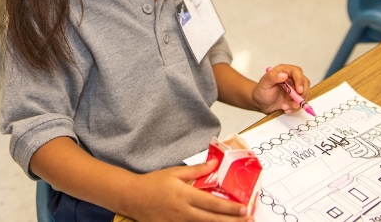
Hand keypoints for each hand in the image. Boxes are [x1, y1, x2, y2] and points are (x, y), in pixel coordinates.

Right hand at [125, 160, 252, 221]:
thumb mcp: (174, 172)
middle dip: (233, 221)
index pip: (213, 203)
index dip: (230, 208)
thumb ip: (196, 170)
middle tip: (249, 220)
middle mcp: (184, 212)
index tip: (245, 209)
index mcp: (185, 195)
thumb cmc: (153, 183)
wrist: (132, 197)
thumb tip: (214, 163)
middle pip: (213, 220)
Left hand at [253, 64, 309, 113]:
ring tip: (285, 107)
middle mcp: (291, 78)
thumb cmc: (261, 91)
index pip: (296, 71)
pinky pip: (301, 103)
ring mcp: (295, 88)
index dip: (300, 80)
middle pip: (305, 82)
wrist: (260, 103)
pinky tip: (285, 109)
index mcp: (284, 71)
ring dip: (298, 103)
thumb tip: (284, 75)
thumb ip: (272, 77)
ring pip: (305, 93)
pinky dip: (295, 108)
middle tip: (295, 103)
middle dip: (303, 93)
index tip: (299, 90)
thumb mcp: (264, 83)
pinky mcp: (295, 98)